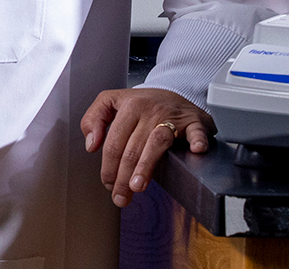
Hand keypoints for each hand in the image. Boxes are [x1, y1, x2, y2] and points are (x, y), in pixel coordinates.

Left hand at [81, 87, 211, 206]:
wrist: (175, 92)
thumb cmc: (142, 104)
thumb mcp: (110, 101)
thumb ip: (93, 119)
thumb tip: (91, 145)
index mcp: (129, 106)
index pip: (115, 141)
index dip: (109, 166)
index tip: (108, 184)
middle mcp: (150, 111)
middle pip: (133, 147)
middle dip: (124, 176)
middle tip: (121, 196)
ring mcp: (173, 116)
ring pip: (157, 142)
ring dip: (146, 165)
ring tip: (138, 186)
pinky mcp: (194, 121)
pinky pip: (196, 131)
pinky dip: (198, 140)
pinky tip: (195, 151)